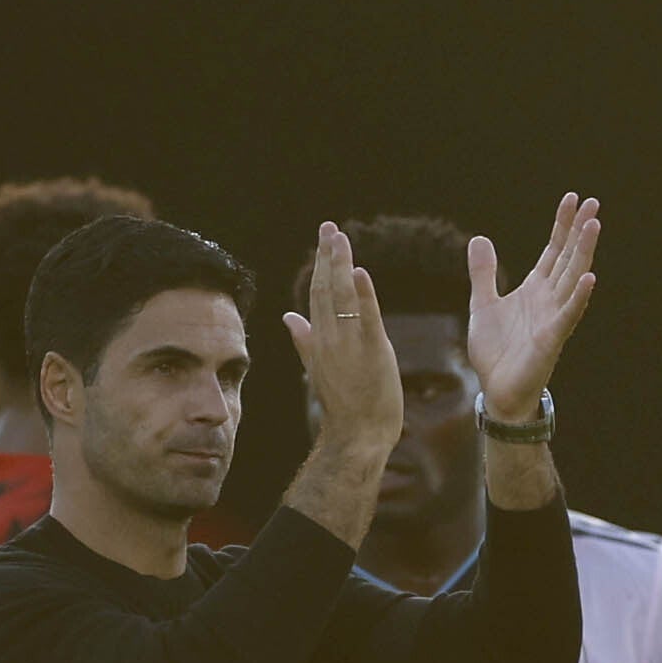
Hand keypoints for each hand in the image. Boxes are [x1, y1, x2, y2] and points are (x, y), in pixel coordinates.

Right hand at [283, 221, 405, 466]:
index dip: (321, 264)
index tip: (324, 238)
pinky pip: (367, 318)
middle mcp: (330, 339)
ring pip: (342, 298)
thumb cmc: (344, 406)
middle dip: (328, 255)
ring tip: (340, 238)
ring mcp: (349, 346)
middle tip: (329, 226)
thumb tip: (288, 317)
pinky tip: (360, 272)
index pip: (317, 294)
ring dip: (341, 265)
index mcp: (319, 340)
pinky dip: (363, 295)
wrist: (357, 436)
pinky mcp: (372, 352)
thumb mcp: (319, 369)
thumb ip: (304, 340)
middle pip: (326, 289)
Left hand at [467, 194, 603, 422]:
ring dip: (584, 253)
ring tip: (594, 225)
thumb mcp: (483, 305)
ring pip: (573, 279)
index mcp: (535, 289)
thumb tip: (479, 239)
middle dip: (579, 230)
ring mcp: (554, 317)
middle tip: (593, 202)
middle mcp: (549, 299)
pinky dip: (579, 297)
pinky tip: (590, 277)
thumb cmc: (496, 352)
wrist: (497, 391)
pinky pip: (568, 315)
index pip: (553, 250)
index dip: (562, 225)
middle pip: (569, 257)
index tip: (571, 198)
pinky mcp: (552, 339)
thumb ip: (483, 274)